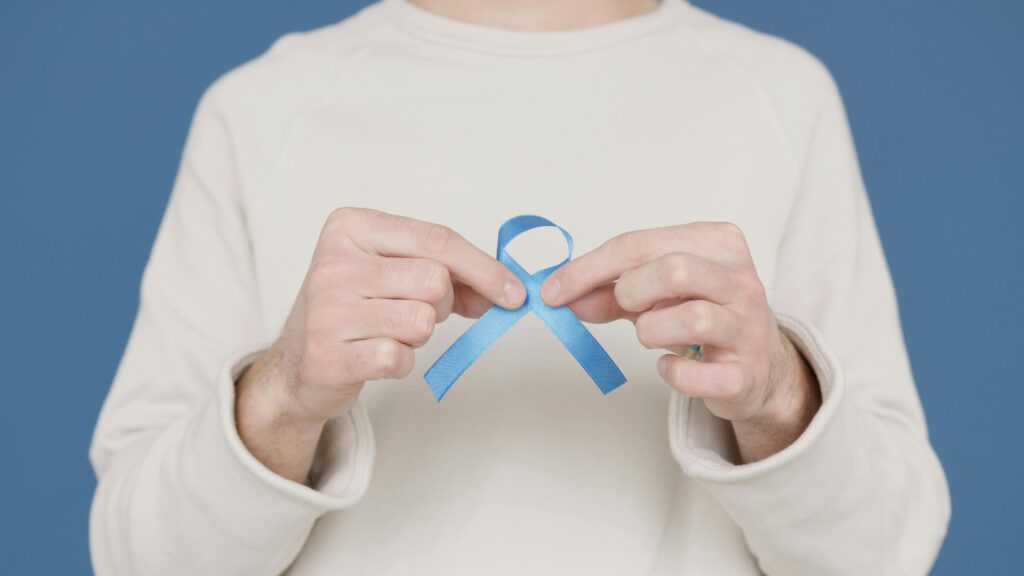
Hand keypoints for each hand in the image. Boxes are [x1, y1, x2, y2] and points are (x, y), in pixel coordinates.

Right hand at [237, 208, 525, 482]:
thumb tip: (504, 290)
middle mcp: (333, 262)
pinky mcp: (328, 355)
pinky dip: (398, 362)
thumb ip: (447, 273)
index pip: (437, 239)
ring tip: (388, 332)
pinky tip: (374, 356)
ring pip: (421, 320)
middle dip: (441, 304)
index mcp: (350, 227)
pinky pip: (398, 357)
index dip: (484, 268)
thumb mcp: (393, 274)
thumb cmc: (354, 310)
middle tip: (415, 312)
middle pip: (434, 280)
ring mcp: (327, 310)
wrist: (297, 364)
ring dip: (417, 335)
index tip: (514, 292)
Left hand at [540, 222, 818, 462]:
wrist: (756, 368)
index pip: (641, 243)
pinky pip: (702, 374)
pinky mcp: (748, 373)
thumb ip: (609, 291)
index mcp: (717, 243)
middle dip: (631, 292)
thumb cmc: (700, 316)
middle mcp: (740, 280)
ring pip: (694, 318)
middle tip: (625, 307)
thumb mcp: (654, 294)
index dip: (588, 269)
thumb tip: (563, 296)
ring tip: (652, 335)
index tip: (553, 291)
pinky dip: (674, 373)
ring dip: (652, 331)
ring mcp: (750, 327)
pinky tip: (668, 366)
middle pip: (674, 270)